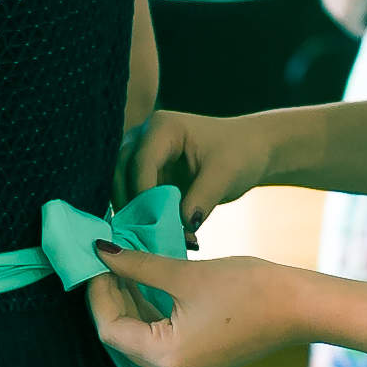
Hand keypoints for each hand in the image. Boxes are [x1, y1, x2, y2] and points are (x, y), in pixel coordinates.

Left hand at [86, 245, 301, 366]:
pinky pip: (160, 338)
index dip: (98, 293)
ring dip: (130, 301)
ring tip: (122, 263)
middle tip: (105, 257)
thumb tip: (101, 252)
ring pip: (140, 336)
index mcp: (167, 359)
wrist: (300, 307)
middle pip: (123, 336)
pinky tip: (143, 280)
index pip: (110, 329)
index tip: (94, 260)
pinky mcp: (197, 362)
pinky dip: (150, 311)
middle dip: (112, 295)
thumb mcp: (185, 274)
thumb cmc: (249, 290)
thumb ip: (138, 265)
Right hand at [124, 108, 277, 233]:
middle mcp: (143, 138)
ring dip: (132, 215)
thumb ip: (202, 199)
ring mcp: (140, 156)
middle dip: (130, 206)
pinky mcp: (144, 176)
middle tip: (145, 237)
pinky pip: (131, 198)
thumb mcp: (225, 175)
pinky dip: (140, 218)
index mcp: (162, 127)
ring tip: (152, 240)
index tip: (154, 225)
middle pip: (119, 173)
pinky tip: (155, 237)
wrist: (247, 151)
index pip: (141, 163)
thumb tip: (183, 226)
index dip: (143, 195)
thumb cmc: (239, 154)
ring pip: (120, 188)